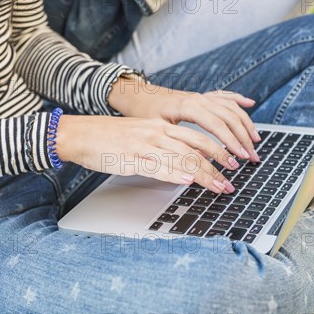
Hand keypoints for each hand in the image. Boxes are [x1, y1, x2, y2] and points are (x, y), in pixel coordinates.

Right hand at [55, 115, 239, 193]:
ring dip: (203, 175)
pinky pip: (157, 167)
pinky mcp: (131, 158)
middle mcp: (156, 133)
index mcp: (161, 127)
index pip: (197, 138)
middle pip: (195, 149)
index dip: (218, 151)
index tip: (232, 164)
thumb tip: (187, 162)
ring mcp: (144, 145)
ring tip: (218, 187)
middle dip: (217, 166)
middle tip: (231, 181)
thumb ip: (165, 146)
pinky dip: (174, 175)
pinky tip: (186, 182)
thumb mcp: (143, 135)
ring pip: (181, 159)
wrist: (81, 134)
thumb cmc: (110, 137)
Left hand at [107, 75, 260, 162]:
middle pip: (229, 119)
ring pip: (231, 108)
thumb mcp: (155, 130)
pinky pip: (225, 96)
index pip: (216, 126)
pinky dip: (238, 100)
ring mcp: (201, 96)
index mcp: (187, 106)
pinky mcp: (201, 97)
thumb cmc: (142, 112)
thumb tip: (192, 164)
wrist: (135, 94)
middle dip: (244, 140)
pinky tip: (250, 103)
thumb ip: (174, 145)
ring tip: (256, 140)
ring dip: (246, 125)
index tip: (240, 158)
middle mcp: (198, 99)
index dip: (231, 143)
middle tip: (253, 158)